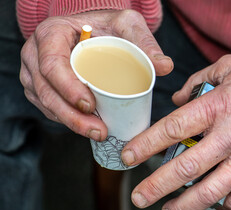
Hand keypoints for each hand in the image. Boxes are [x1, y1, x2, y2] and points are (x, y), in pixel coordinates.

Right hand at [20, 10, 172, 140]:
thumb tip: (165, 66)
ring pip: (46, 104)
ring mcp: (35, 73)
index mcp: (51, 34)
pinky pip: (49, 108)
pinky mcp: (41, 88)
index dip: (68, 88)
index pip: (52, 65)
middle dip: (72, 116)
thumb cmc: (106, 25)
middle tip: (99, 130)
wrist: (93, 30)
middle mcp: (36, 55)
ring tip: (98, 132)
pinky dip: (67, 121)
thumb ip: (144, 42)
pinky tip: (86, 128)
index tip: (91, 106)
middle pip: (46, 91)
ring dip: (71, 123)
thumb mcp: (126, 25)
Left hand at [122, 55, 230, 209]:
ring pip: (211, 191)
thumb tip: (176, 100)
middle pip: (186, 168)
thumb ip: (198, 80)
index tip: (128, 158)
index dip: (146, 145)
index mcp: (218, 106)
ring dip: (184, 205)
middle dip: (157, 187)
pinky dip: (221, 204)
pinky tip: (211, 203)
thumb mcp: (230, 66)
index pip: (173, 129)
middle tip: (139, 198)